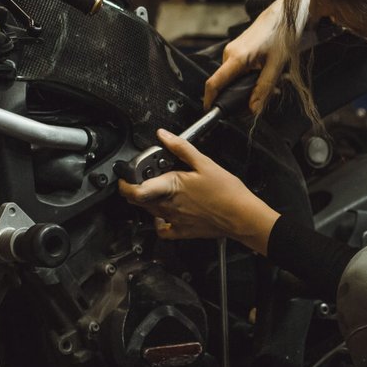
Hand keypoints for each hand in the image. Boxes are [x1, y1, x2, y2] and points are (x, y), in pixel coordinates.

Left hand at [117, 129, 279, 252]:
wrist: (242, 216)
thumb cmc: (227, 192)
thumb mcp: (204, 163)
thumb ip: (180, 148)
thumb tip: (163, 135)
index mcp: (170, 187)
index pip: (134, 190)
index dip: (124, 182)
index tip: (125, 175)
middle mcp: (167, 206)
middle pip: (138, 200)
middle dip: (137, 187)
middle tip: (147, 177)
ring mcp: (173, 220)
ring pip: (149, 212)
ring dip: (149, 200)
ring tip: (161, 190)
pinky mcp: (182, 231)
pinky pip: (162, 229)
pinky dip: (159, 222)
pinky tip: (166, 213)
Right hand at [203, 0, 309, 113]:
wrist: (283, 13)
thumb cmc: (281, 34)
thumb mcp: (276, 66)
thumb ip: (264, 89)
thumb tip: (253, 110)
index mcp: (237, 58)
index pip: (214, 83)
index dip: (210, 99)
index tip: (212, 112)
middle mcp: (230, 54)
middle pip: (225, 83)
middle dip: (241, 96)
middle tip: (262, 100)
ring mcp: (232, 50)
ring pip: (234, 77)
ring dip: (249, 85)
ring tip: (272, 85)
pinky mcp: (237, 49)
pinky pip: (238, 69)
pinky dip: (249, 76)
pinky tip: (266, 75)